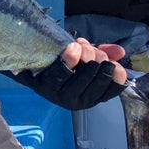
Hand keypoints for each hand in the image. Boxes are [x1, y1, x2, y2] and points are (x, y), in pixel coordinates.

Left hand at [6, 37, 127, 110]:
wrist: (28, 67)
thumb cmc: (62, 64)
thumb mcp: (85, 59)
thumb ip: (104, 54)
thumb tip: (120, 51)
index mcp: (90, 97)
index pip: (111, 91)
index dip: (116, 77)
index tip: (115, 63)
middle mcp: (76, 101)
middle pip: (96, 83)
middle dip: (100, 62)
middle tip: (96, 50)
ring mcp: (59, 95)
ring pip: (80, 78)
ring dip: (86, 59)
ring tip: (85, 46)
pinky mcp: (44, 86)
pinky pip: (60, 73)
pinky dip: (69, 60)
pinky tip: (74, 47)